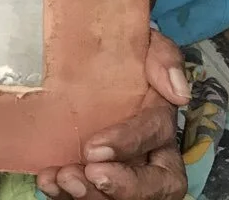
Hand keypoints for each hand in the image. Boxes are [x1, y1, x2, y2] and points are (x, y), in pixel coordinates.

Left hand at [37, 30, 189, 199]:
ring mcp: (122, 175)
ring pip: (120, 198)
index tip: (93, 148)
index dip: (129, 144)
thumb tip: (179, 93)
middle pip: (154, 186)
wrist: (83, 61)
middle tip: (89, 173)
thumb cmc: (119, 57)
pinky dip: (66, 197)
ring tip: (63, 178)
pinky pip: (89, 198)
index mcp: (161, 124)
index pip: (157, 136)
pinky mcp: (95, 184)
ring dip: (92, 196)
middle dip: (123, 186)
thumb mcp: (145, 44)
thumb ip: (164, 59)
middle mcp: (149, 158)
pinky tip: (49, 181)